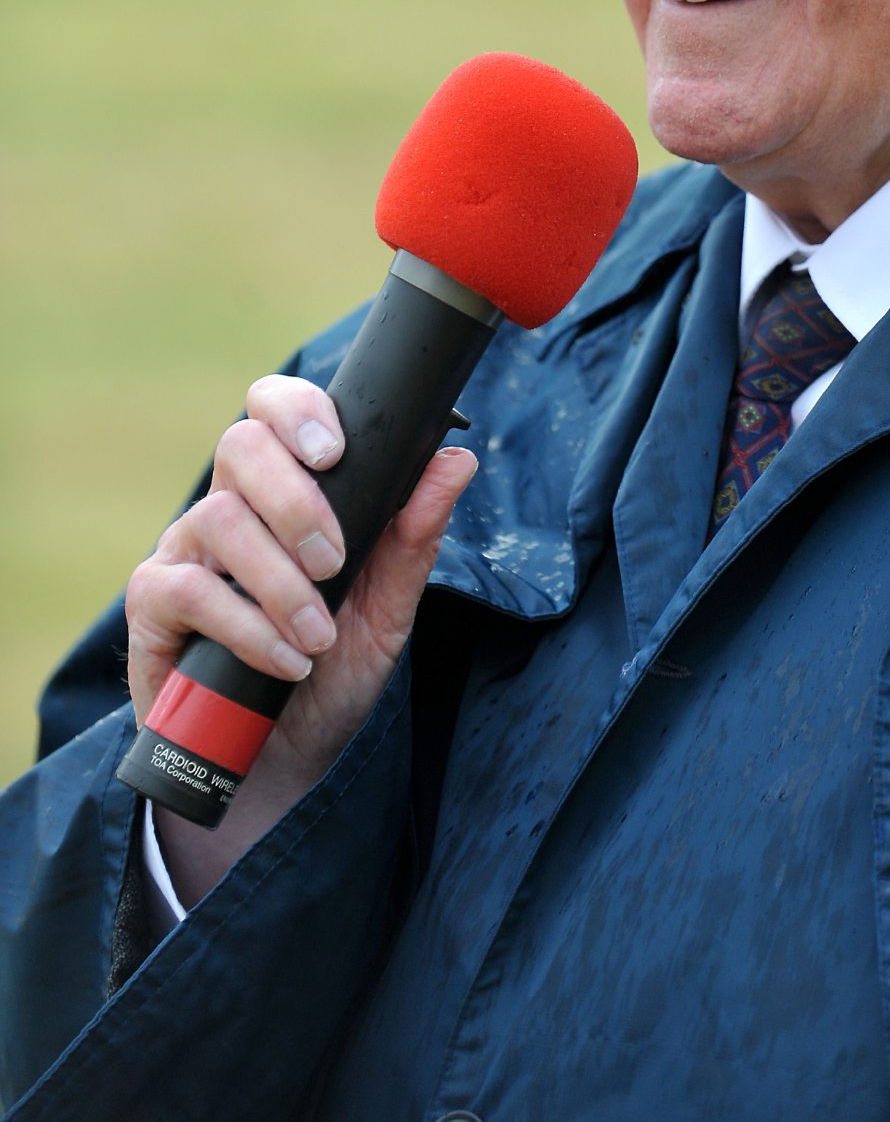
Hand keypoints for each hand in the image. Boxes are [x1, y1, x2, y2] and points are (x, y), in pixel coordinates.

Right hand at [125, 373, 475, 901]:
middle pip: (241, 445)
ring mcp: (185, 550)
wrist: (285, 761)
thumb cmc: (334, 669)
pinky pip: (188, 589)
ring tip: (318, 637)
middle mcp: (231, 505)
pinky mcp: (153, 604)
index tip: (335, 451)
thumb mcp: (387, 607)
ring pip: (219, 519)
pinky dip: (246, 628)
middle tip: (335, 562)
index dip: (298, 410)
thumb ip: (415, 534)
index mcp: (285, 488)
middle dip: (296, 500)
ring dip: (280, 582)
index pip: (274, 408)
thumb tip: (457, 458)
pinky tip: (285, 661)